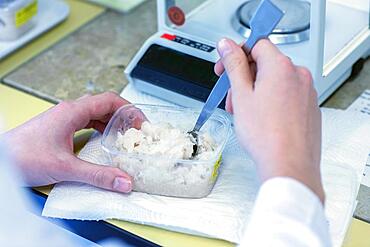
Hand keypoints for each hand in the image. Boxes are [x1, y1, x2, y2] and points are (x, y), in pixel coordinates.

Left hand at [3, 92, 134, 192]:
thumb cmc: (22, 156)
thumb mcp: (66, 168)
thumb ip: (97, 175)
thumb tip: (122, 180)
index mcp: (73, 112)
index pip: (109, 100)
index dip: (129, 109)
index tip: (141, 121)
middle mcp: (69, 111)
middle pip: (104, 105)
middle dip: (123, 117)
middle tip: (135, 130)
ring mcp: (63, 118)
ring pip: (95, 113)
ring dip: (111, 123)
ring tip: (123, 136)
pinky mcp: (59, 127)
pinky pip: (86, 121)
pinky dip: (99, 128)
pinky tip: (102, 140)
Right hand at [215, 39, 323, 201]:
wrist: (289, 165)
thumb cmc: (267, 135)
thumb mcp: (241, 96)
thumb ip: (234, 65)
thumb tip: (227, 46)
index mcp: (281, 67)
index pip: (257, 44)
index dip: (237, 54)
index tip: (225, 66)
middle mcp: (298, 75)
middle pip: (265, 64)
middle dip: (244, 77)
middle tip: (232, 96)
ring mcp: (306, 92)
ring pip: (274, 81)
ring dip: (255, 91)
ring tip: (244, 112)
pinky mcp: (309, 107)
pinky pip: (286, 95)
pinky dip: (270, 101)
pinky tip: (261, 119)